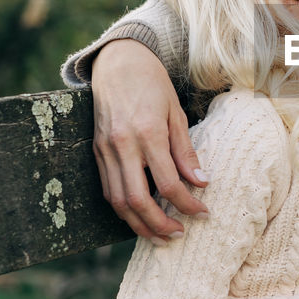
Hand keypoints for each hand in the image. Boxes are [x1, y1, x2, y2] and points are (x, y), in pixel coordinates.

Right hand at [90, 39, 208, 240]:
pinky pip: (108, 190)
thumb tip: (202, 183)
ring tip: (160, 235)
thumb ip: (186, 151)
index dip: (187, 204)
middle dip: (159, 225)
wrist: (118, 63)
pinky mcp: (96, 153)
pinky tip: (140, 217)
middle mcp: (122, 146)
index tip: (203, 213)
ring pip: (117, 201)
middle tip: (179, 235)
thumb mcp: (176, 113)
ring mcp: (105, 150)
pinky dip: (123, 209)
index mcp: (147, 133)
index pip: (168, 183)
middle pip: (137, 200)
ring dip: (138, 225)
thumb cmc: (153, 85)